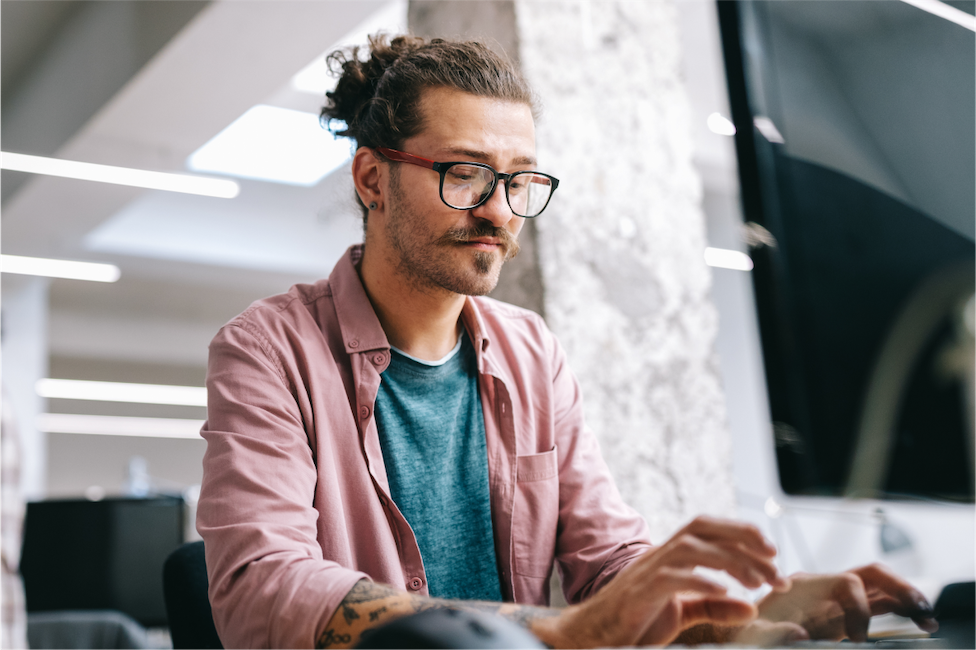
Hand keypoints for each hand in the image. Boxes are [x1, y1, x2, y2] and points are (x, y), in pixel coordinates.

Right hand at [536, 516, 789, 648]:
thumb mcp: (681, 613)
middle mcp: (658, 555)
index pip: (707, 528)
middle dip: (742, 538)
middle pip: (702, 527)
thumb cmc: (634, 622)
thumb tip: (751, 607)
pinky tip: (724, 593)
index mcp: (669, 557)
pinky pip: (671, 578)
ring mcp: (646, 571)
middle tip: (775, 565)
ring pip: (691, 547)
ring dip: (729, 560)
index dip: (742, 531)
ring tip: (756, 582)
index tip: (773, 552)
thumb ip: (714, 608)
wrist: (590, 635)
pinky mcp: (639, 593)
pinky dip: (701, 581)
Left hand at [756, 563, 937, 641]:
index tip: (858, 639)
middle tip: (919, 609)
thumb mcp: (751, 631)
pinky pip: (878, 605)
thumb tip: (799, 635)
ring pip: (879, 587)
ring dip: (905, 598)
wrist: (736, 627)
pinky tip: (919, 623)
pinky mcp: (843, 614)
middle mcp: (824, 587)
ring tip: (928, 618)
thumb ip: (772, 631)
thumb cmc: (742, 629)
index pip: (845, 582)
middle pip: (869, 574)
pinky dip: (900, 610)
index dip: (859, 608)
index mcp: (804, 585)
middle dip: (897, 587)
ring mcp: (836, 600)